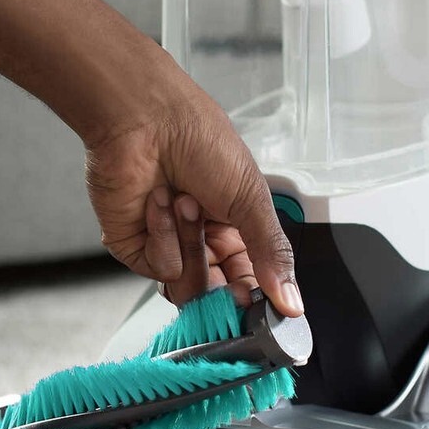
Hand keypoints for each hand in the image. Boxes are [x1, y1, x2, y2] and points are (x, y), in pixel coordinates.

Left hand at [84, 64, 302, 316]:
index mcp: (235, 230)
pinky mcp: (136, 248)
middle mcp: (201, 242)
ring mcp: (166, 247)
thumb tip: (292, 300)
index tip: (265, 308)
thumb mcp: (252, 199)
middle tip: (229, 275)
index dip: (256, 298)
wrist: (146, 119)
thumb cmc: (200, 140)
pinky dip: (164, 236)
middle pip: (217, 294)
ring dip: (192, 245)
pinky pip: (159, 269)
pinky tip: (160, 203)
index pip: (249, 282)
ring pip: (188, 287)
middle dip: (223, 286)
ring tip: (187, 203)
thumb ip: (273, 255)